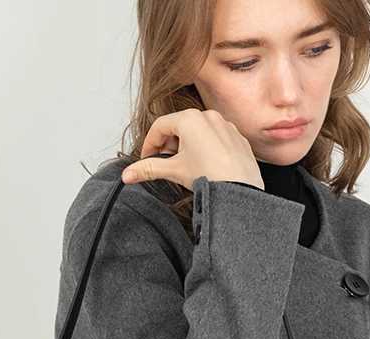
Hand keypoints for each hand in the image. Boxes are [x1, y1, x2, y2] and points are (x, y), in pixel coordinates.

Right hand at [120, 108, 264, 190]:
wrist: (241, 189)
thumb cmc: (212, 176)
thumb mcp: (174, 171)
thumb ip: (149, 169)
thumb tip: (128, 174)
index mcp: (189, 118)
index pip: (159, 126)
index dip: (149, 144)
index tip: (146, 158)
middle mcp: (209, 116)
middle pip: (178, 127)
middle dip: (168, 145)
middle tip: (166, 164)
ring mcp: (225, 125)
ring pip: (198, 132)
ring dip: (186, 147)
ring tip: (186, 166)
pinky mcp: (237, 137)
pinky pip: (215, 138)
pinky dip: (206, 149)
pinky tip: (205, 166)